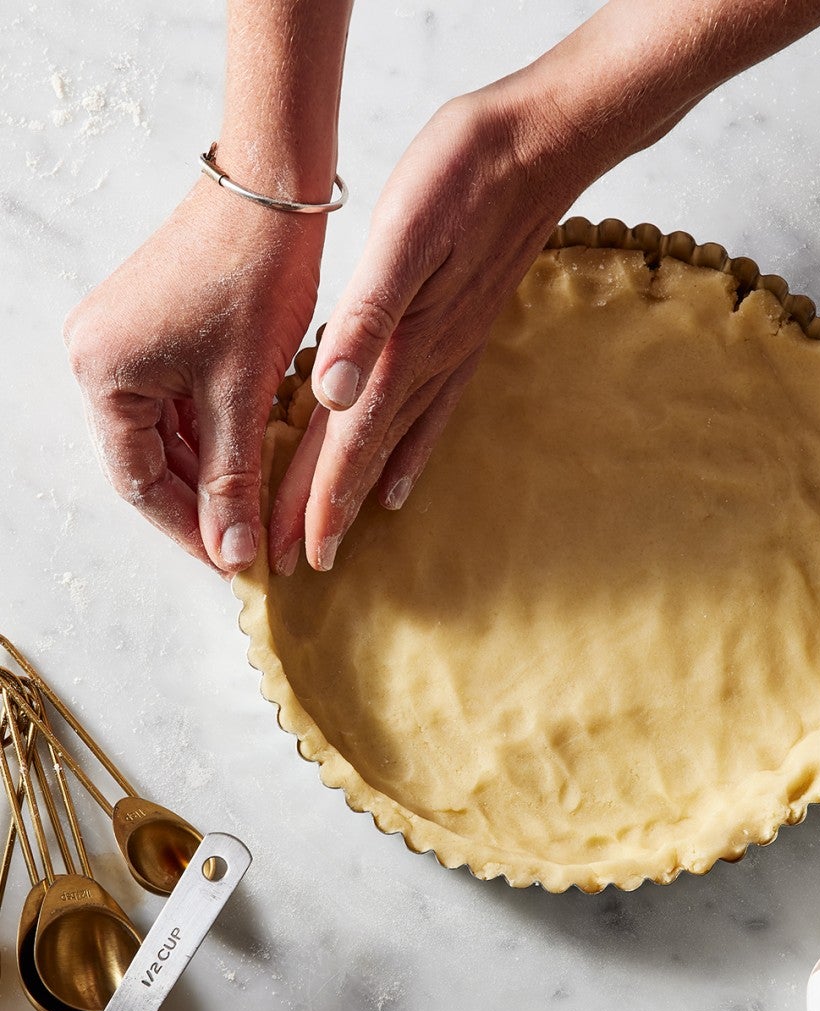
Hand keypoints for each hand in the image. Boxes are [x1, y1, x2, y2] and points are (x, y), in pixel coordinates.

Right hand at [65, 181, 326, 572]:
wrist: (272, 191)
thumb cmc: (254, 283)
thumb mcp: (242, 394)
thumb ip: (232, 479)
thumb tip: (233, 554)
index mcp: (103, 373)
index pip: (139, 481)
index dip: (189, 530)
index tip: (234, 565)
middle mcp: (100, 357)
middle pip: (148, 460)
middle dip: (200, 505)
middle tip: (247, 547)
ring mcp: (127, 341)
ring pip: (168, 435)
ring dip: (210, 473)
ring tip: (253, 513)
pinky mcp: (160, 329)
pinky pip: (181, 403)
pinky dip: (215, 435)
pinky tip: (248, 461)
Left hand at [268, 83, 586, 574]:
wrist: (540, 146)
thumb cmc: (464, 176)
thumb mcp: (405, 231)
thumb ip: (366, 317)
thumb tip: (327, 394)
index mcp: (401, 344)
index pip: (350, 442)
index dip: (320, 500)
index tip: (298, 557)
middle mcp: (427, 362)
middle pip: (368, 454)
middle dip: (331, 510)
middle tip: (302, 565)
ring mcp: (450, 352)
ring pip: (396, 441)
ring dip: (366, 491)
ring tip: (348, 533)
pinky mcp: (463, 335)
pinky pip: (433, 413)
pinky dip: (412, 452)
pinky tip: (403, 477)